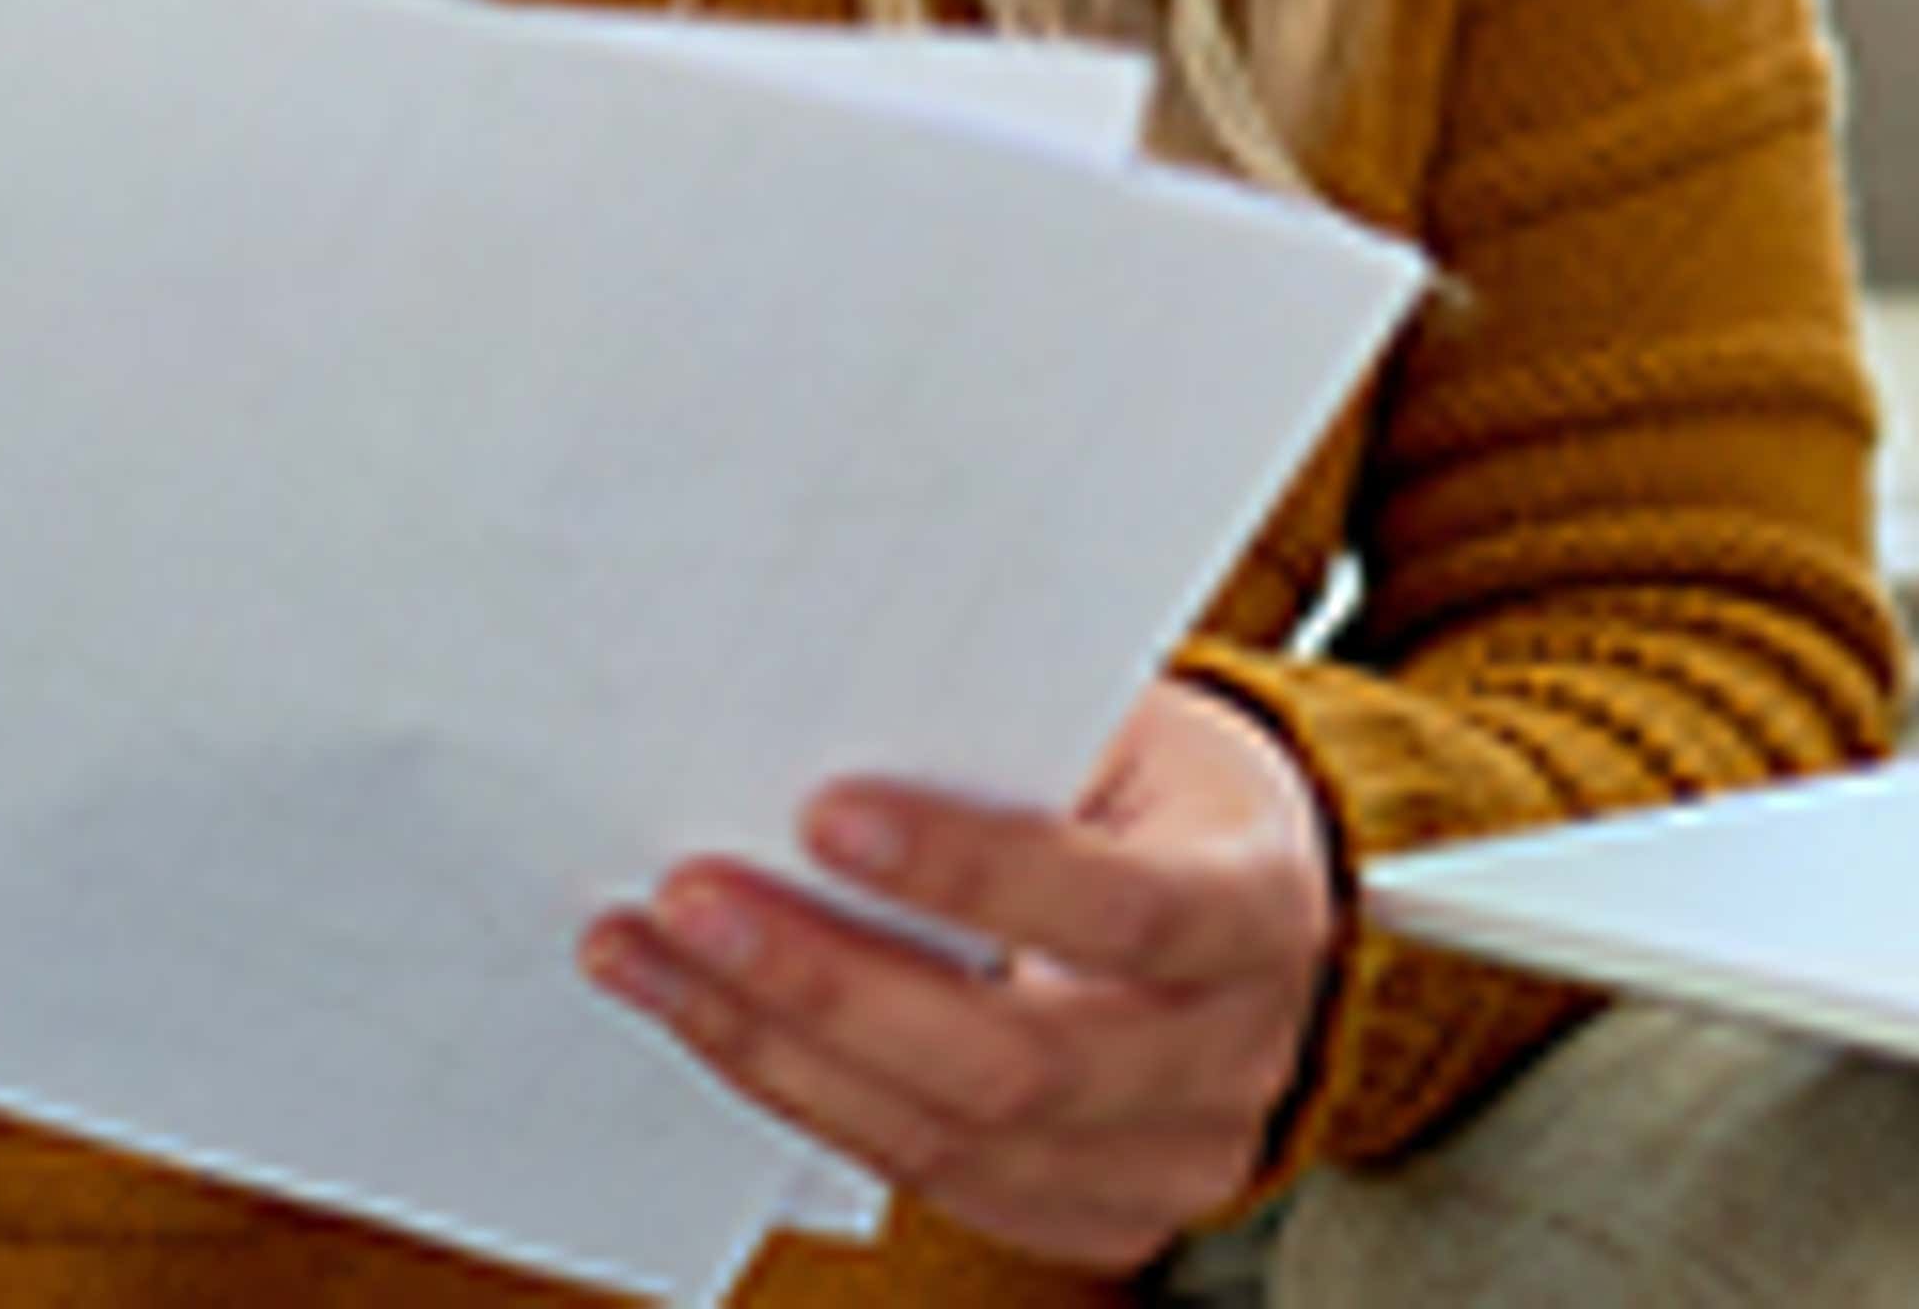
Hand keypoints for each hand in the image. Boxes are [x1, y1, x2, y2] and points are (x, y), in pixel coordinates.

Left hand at [582, 677, 1340, 1271]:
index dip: (970, 869)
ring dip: (775, 1049)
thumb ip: (1008, 727)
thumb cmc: (1171, 786)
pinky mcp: (1099, 1213)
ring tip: (648, 959)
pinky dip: (806, 1098)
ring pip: (953, 1141)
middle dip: (828, 982)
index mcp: (1257, 902)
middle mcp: (1229, 1054)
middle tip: (688, 899)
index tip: (821, 812)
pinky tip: (715, 1024)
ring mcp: (1172, 1161)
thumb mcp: (1130, 723)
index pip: (1117, 905)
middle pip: (1015, 1059)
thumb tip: (821, 704)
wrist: (1269, 912)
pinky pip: (933, 1182)